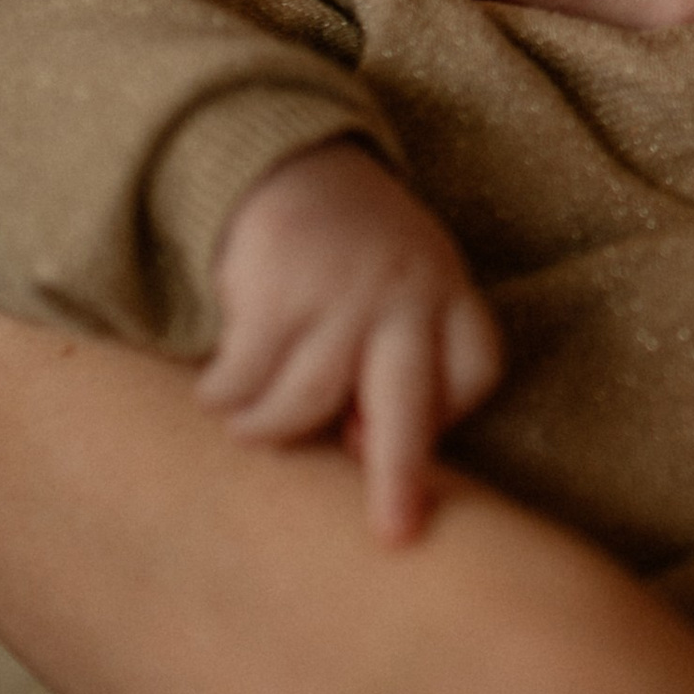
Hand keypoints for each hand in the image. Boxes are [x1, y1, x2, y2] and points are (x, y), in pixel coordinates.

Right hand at [203, 139, 501, 541]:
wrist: (285, 159)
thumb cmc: (351, 249)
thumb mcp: (405, 279)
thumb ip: (404, 354)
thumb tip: (362, 447)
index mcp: (448, 291)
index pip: (475, 371)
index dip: (446, 414)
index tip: (388, 428)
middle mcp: (404, 297)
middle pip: (410, 408)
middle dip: (399, 478)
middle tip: (394, 535)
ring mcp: (342, 296)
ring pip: (306, 406)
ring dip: (266, 429)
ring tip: (249, 424)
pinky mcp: (277, 295)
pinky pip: (248, 381)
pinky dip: (225, 397)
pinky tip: (218, 390)